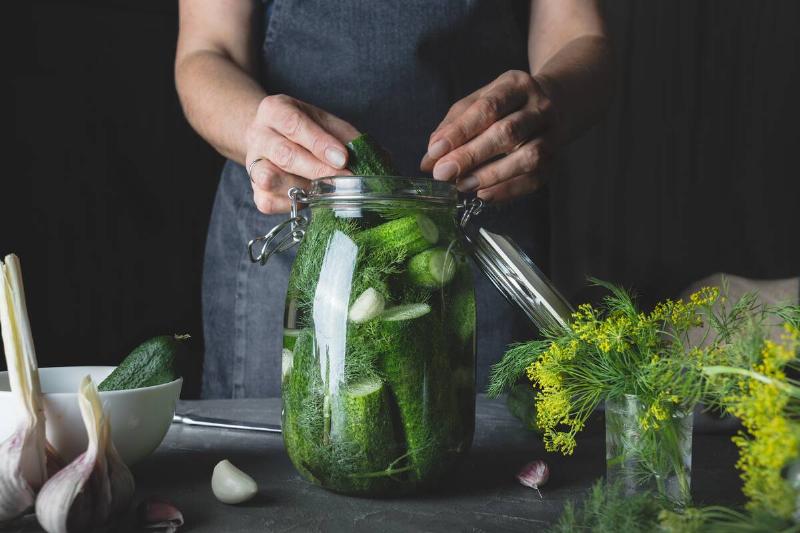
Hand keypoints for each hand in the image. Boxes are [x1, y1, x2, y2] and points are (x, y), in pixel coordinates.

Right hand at [245, 95, 358, 212]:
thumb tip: (377, 159)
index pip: (294, 124)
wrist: (273, 138)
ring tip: (327, 189)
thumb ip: (348, 137)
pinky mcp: (255, 191)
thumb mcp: (326, 123)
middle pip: (285, 154)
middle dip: (318, 170)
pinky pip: (269, 202)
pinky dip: (292, 204)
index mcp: (274, 110)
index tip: (342, 158)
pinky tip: (309, 198)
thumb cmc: (305, 130)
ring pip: (272, 180)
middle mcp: (258, 135)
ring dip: (304, 188)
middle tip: (345, 179)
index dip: (319, 143)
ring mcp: (252, 164)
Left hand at [420, 70, 558, 202]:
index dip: (460, 131)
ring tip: (462, 185)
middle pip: (507, 133)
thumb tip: (429, 159)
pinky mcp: (555, 161)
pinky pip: (534, 179)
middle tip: (443, 173)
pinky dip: (507, 190)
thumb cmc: (506, 105)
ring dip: (491, 175)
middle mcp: (540, 108)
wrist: (556, 104)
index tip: (436, 151)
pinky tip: (484, 194)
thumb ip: (452, 127)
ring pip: (527, 158)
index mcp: (516, 86)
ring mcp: (552, 135)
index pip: (487, 108)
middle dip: (471, 155)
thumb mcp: (478, 102)